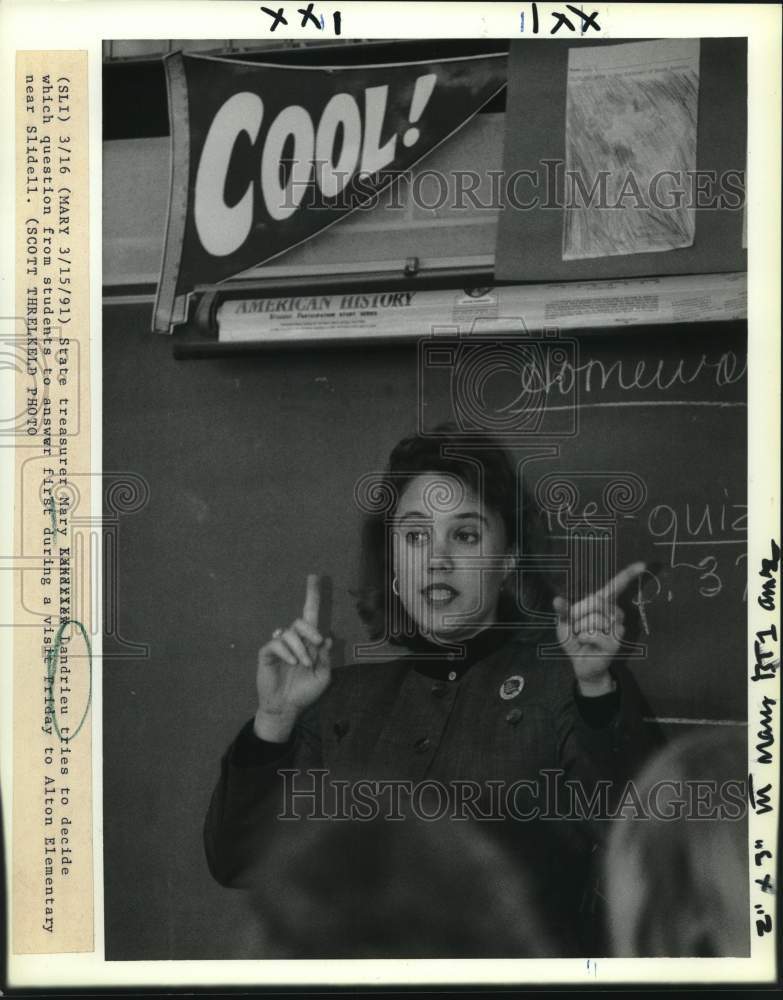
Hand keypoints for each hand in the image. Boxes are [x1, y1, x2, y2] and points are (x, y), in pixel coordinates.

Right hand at [254, 574, 331, 740]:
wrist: (287, 707)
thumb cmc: (305, 692)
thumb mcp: (323, 676)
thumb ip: (326, 658)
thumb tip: (326, 638)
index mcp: (309, 643)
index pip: (310, 615)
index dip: (312, 596)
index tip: (314, 576)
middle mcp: (294, 640)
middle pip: (301, 621)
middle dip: (311, 630)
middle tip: (316, 644)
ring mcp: (280, 646)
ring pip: (289, 633)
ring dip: (300, 648)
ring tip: (303, 664)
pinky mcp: (267, 653)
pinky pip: (276, 644)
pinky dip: (287, 652)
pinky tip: (292, 663)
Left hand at [554, 562, 645, 696]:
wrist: (581, 664)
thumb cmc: (575, 640)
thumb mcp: (565, 623)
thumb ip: (564, 611)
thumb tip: (557, 600)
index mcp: (603, 605)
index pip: (616, 587)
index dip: (628, 575)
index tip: (642, 565)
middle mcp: (614, 614)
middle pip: (596, 602)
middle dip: (578, 614)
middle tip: (576, 627)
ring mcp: (617, 629)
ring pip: (594, 619)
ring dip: (580, 629)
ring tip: (583, 637)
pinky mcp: (615, 643)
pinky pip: (594, 634)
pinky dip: (584, 639)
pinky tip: (586, 644)